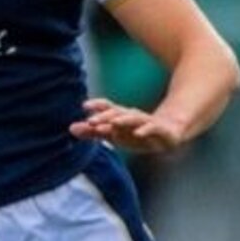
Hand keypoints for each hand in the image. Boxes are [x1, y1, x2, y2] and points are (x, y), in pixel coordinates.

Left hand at [69, 97, 186, 153]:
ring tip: (113, 123)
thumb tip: (70, 128)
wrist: (169, 133)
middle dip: (105, 117)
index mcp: (121, 117)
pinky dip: (146, 130)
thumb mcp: (114, 134)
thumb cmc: (136, 133)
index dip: (97, 106)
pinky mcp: (161, 130)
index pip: (108, 108)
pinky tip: (138, 133)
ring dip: (123, 121)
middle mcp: (133, 117)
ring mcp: (147, 122)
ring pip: (134, 119)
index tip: (84, 106)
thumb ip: (93, 132)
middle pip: (118, 114)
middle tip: (91, 121)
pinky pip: (153, 129)